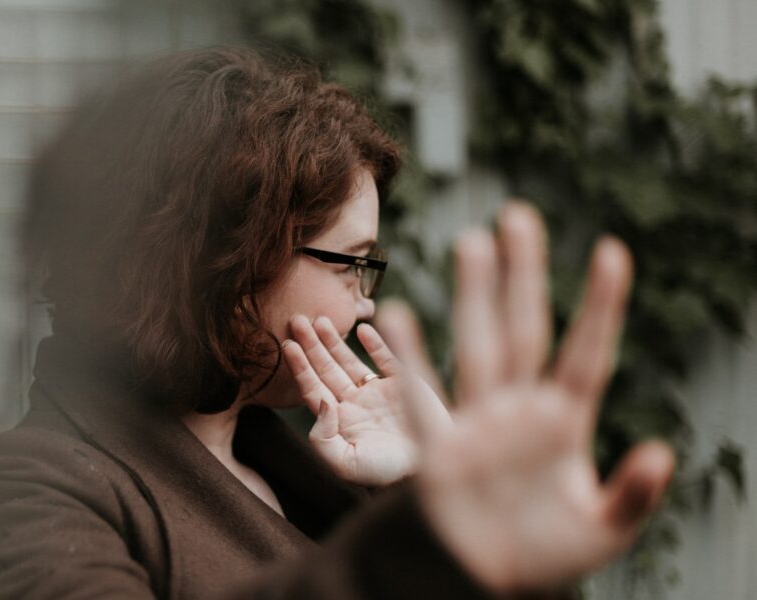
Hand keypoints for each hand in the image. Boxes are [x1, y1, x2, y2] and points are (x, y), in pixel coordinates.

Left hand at [280, 313, 450, 485]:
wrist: (429, 470)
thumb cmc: (385, 473)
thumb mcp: (345, 464)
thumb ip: (323, 438)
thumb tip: (319, 401)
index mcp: (339, 420)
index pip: (313, 388)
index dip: (300, 367)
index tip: (288, 345)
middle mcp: (355, 403)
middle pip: (326, 369)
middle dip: (311, 345)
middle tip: (296, 320)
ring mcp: (378, 392)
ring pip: (350, 361)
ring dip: (334, 341)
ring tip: (319, 320)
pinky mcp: (404, 384)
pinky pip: (386, 359)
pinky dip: (375, 344)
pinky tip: (362, 329)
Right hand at [401, 203, 673, 592]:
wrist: (478, 579)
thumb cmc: (540, 552)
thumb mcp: (601, 530)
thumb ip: (633, 496)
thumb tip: (661, 452)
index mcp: (563, 421)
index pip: (587, 353)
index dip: (600, 306)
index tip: (612, 251)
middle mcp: (518, 409)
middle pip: (525, 328)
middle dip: (523, 274)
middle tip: (518, 215)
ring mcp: (477, 423)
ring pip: (478, 345)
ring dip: (475, 295)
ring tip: (473, 240)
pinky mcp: (439, 448)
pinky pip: (422, 398)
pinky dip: (410, 360)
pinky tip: (397, 316)